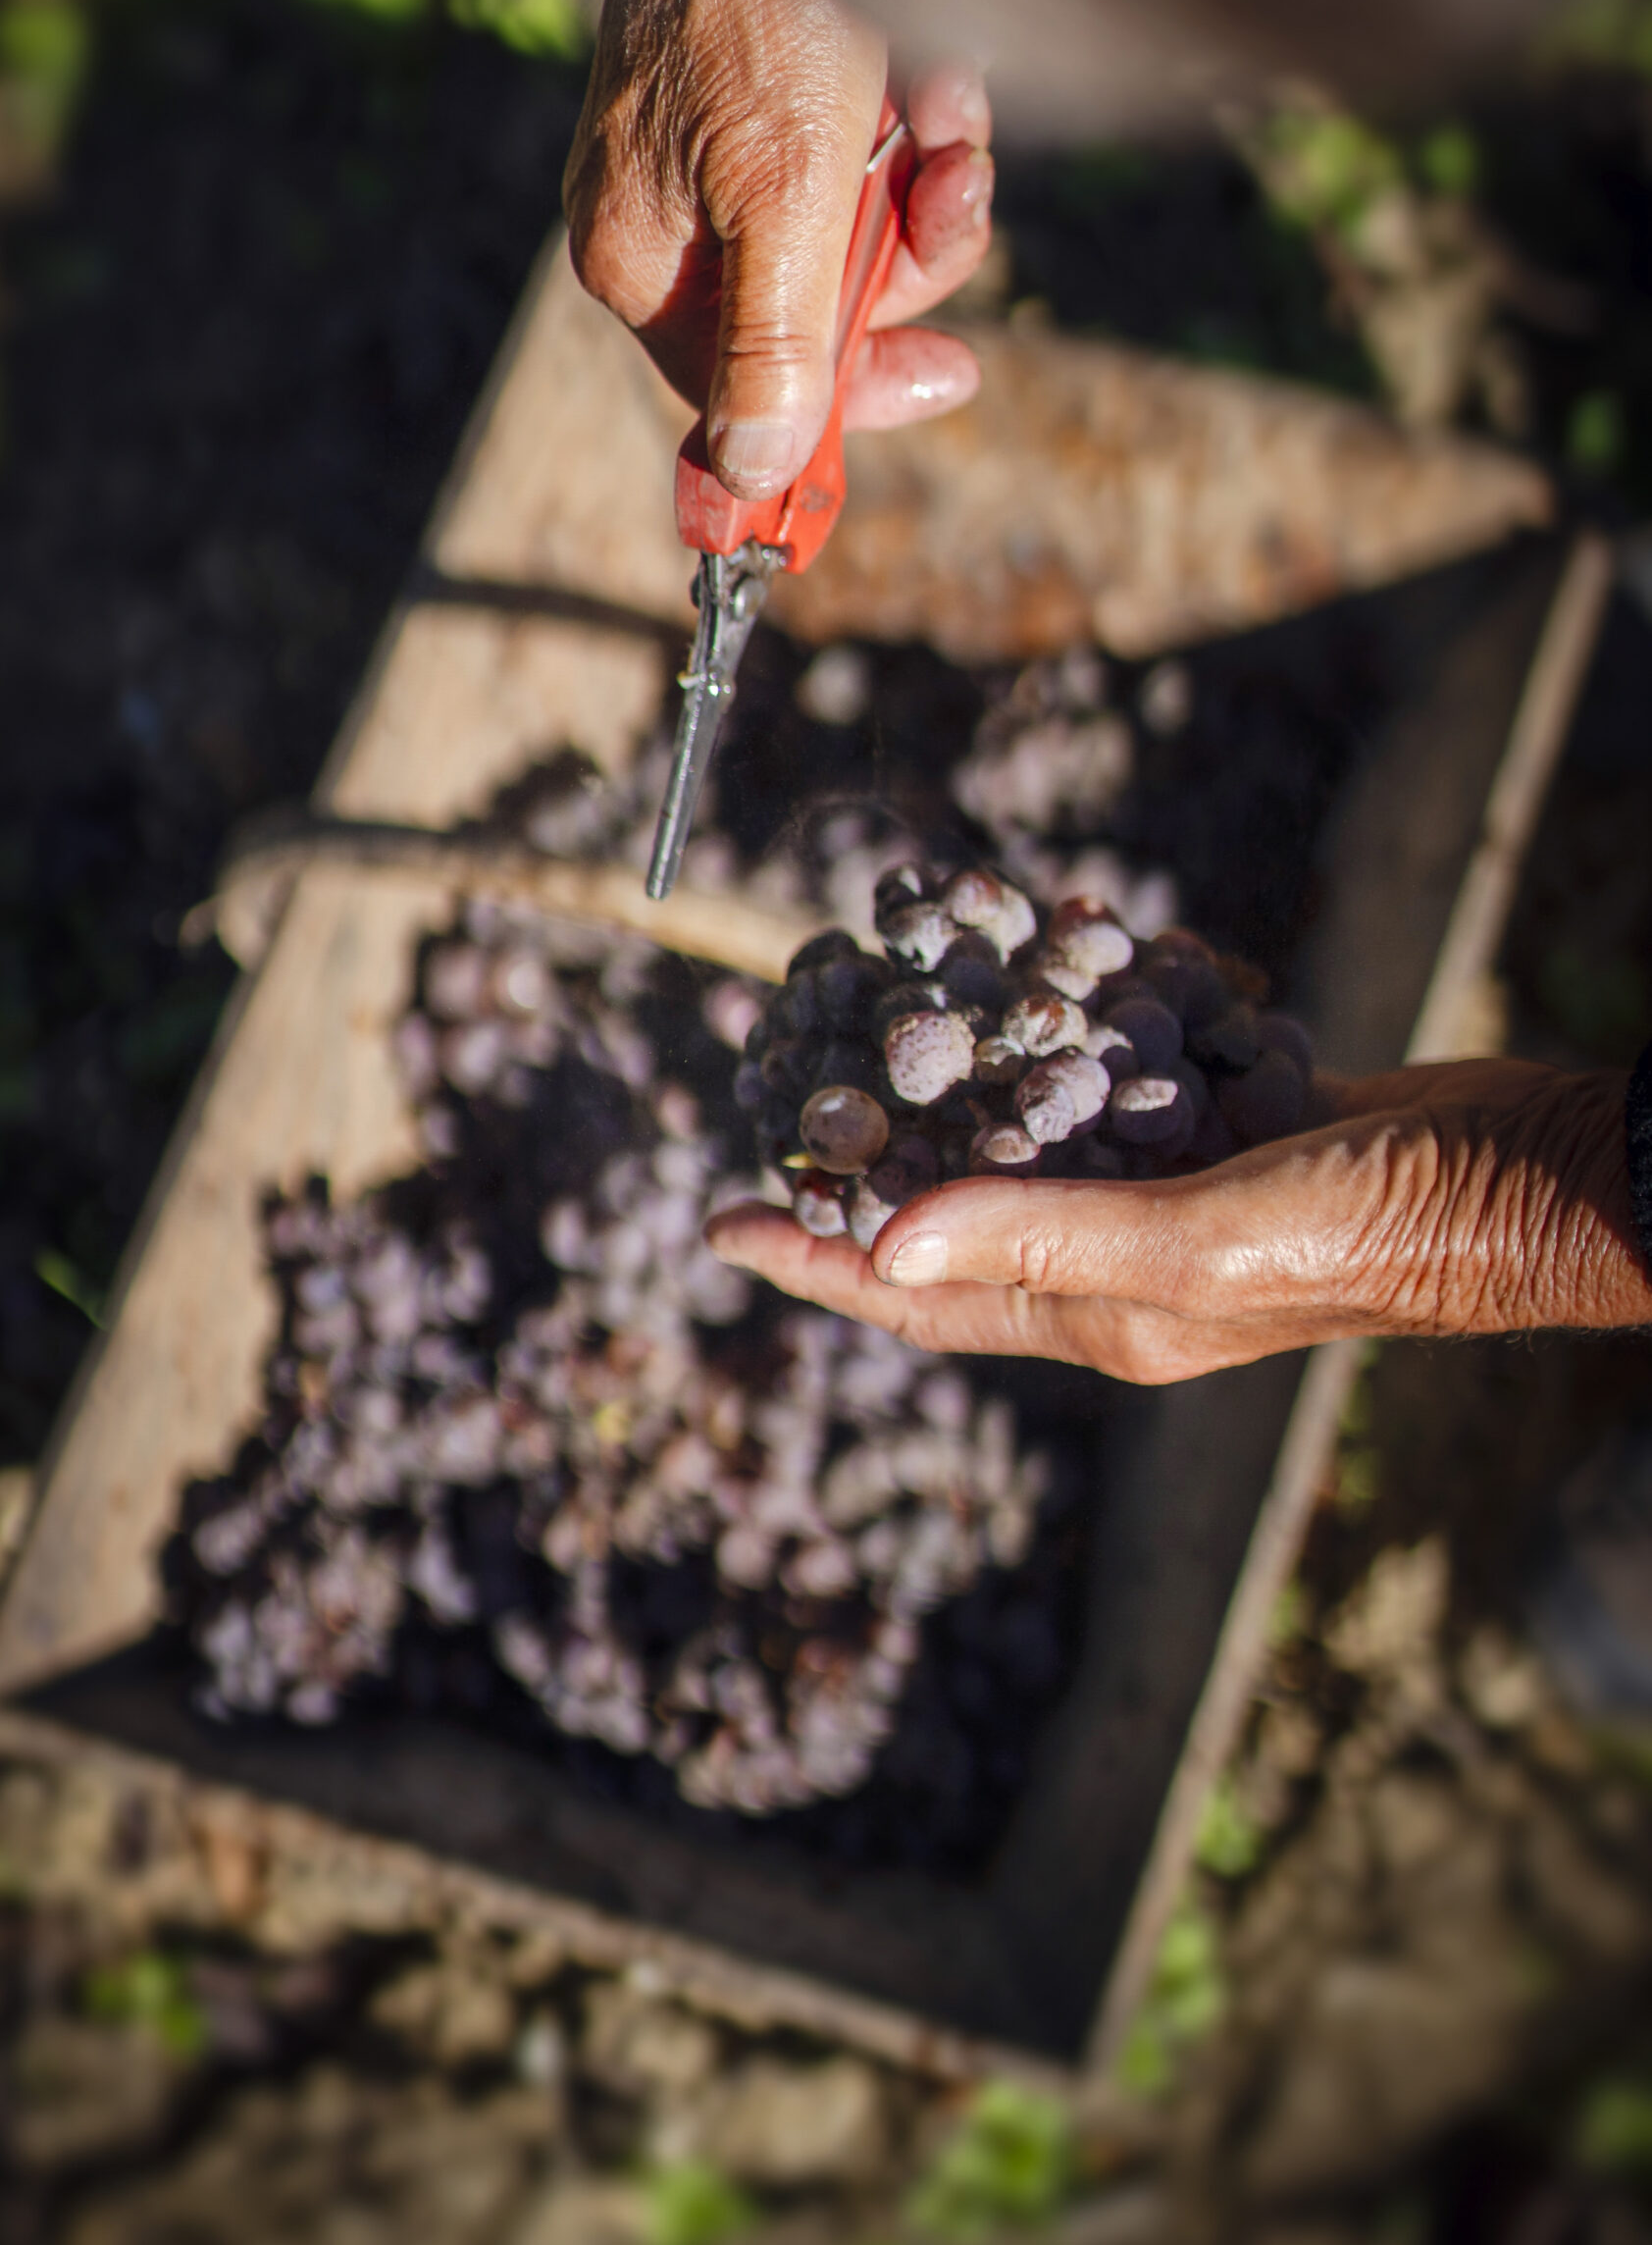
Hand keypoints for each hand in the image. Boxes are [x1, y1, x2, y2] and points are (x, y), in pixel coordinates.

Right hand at [565, 0, 992, 498]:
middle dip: (908, 258)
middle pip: (816, 314)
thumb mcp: (785, 193)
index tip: (951, 376)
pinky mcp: (775, 97)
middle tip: (954, 199)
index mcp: (640, 265)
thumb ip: (772, 343)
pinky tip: (939, 70)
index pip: (743, 394)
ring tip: (949, 107)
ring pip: (858, 234)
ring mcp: (722, 157)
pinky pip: (867, 158)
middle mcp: (673, 222)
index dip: (851, 396)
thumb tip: (749, 476)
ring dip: (929, 182)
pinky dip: (922, 121)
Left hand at [706, 1062, 1651, 1382]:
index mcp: (1097, 1314)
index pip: (916, 1296)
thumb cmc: (1365, 1231)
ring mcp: (1177, 1186)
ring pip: (1041, 1120)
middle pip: (958, 1205)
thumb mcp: (1190, 1244)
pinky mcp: (1231, 1116)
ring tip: (906, 975)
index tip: (718, 1219)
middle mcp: (1122, 1259)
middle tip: (788, 1070)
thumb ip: (1034, 1237)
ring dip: (976, 1050)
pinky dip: (1090, 998)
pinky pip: (1128, 1060)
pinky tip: (1068, 930)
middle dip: (872, 1143)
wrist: (1524, 1173)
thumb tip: (881, 1247)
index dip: (814, 1258)